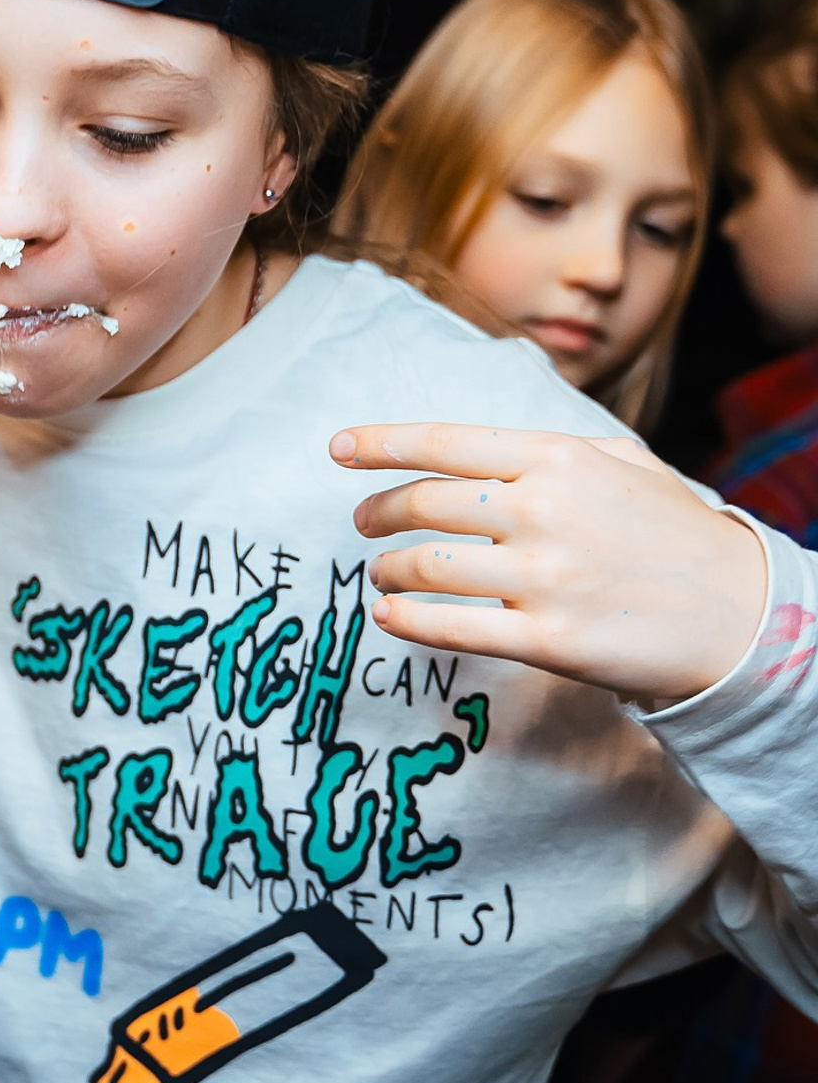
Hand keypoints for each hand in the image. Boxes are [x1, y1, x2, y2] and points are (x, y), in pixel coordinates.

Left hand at [333, 423, 767, 701]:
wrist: (744, 614)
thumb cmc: (672, 532)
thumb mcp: (621, 463)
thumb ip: (548, 450)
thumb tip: (472, 448)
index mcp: (556, 459)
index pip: (444, 442)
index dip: (380, 444)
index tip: (337, 449)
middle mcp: (544, 511)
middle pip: (424, 504)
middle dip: (378, 512)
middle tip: (364, 522)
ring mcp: (544, 577)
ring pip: (425, 567)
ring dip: (387, 570)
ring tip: (382, 574)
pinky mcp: (548, 640)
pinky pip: (450, 627)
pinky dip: (406, 621)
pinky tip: (390, 616)